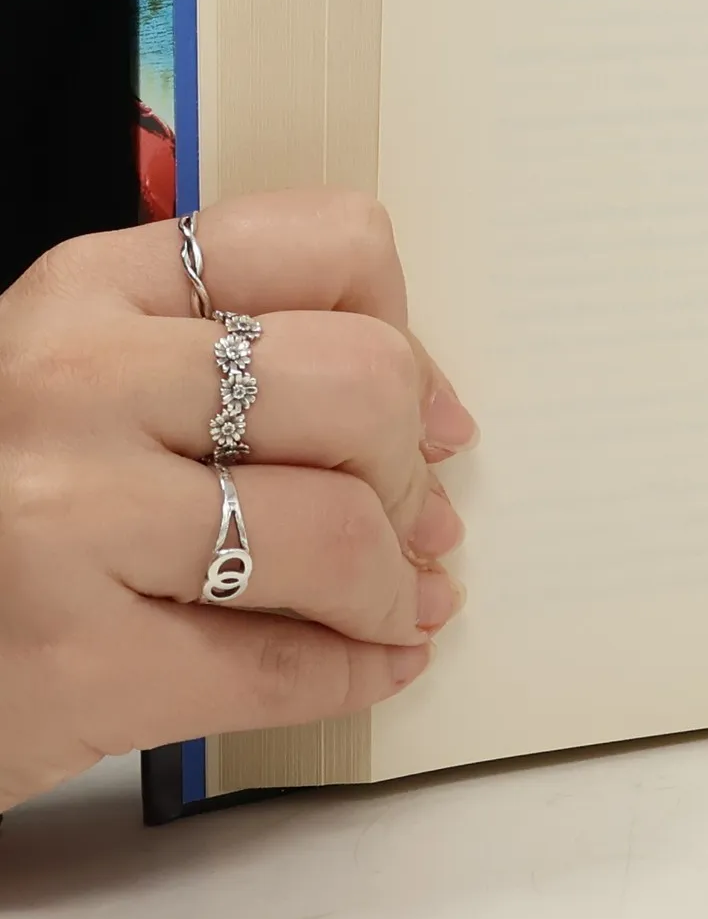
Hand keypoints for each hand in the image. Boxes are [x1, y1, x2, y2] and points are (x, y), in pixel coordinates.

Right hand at [0, 188, 473, 810]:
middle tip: (410, 520)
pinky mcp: (68, 662)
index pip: (329, 245)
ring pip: (336, 529)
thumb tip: (434, 419)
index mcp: (90, 288)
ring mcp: (62, 520)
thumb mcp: (81, 381)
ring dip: (394, 585)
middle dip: (409, 469)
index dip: (410, 336)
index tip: (427, 409)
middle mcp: (75, 380)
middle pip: (359, 384)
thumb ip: (230, 359)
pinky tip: (376, 663)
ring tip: (394, 602)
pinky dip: (359, 673)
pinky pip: (282, 667)